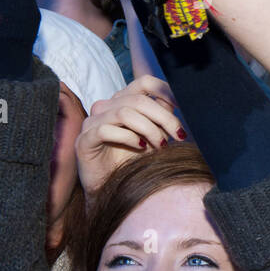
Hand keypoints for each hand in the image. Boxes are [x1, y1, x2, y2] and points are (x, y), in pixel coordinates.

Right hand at [76, 76, 183, 194]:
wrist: (111, 187)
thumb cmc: (134, 160)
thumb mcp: (155, 135)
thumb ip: (163, 117)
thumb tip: (181, 101)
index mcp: (124, 101)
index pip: (145, 82)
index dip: (166, 90)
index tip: (184, 106)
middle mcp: (106, 107)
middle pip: (139, 100)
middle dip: (164, 118)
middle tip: (179, 135)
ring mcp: (93, 122)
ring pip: (124, 113)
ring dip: (149, 129)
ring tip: (161, 145)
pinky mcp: (84, 139)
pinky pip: (106, 130)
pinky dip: (128, 137)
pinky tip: (141, 148)